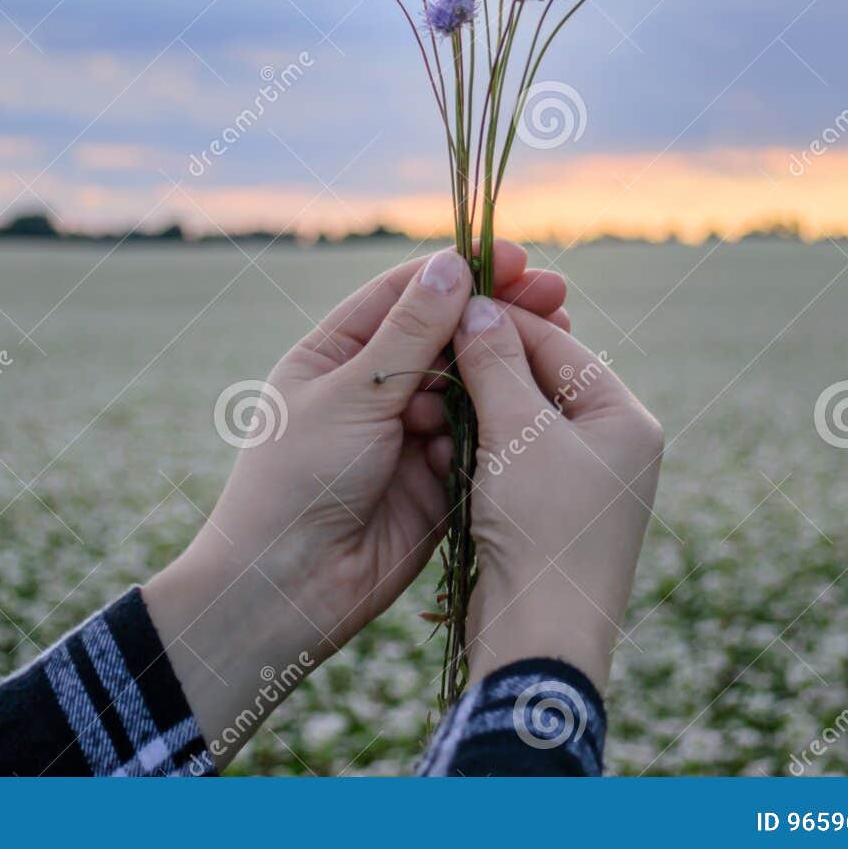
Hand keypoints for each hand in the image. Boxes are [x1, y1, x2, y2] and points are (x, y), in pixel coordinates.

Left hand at [145, 242, 566, 763]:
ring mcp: (406, 437)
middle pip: (445, 339)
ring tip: (557, 343)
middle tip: (559, 296)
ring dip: (505, 370)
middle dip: (497, 318)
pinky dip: (497, 426)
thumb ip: (410, 333)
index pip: (404, 296)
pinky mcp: (435, 483)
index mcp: (334, 357)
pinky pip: (477, 442)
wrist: (289, 588)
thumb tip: (453, 265)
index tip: (520, 260)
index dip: (460, 274)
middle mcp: (371, 391)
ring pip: (469, 390)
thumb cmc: (298, 478)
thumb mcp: (353, 394)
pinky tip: (530, 406)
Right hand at [450, 298, 663, 692]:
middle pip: (538, 383)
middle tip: (432, 349)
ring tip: (427, 398)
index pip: (560, 347)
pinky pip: (506, 465)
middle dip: (483, 369)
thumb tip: (478, 304)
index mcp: (626, 420)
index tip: (451, 304)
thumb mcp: (519, 432)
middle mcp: (612, 449)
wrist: (538, 640)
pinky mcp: (545, 519)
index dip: (503, 323)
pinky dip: (472, 452)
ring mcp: (580, 487)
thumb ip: (497, 363)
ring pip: (516, 425)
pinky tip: (437, 447)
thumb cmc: (543, 528)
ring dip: (472, 411)